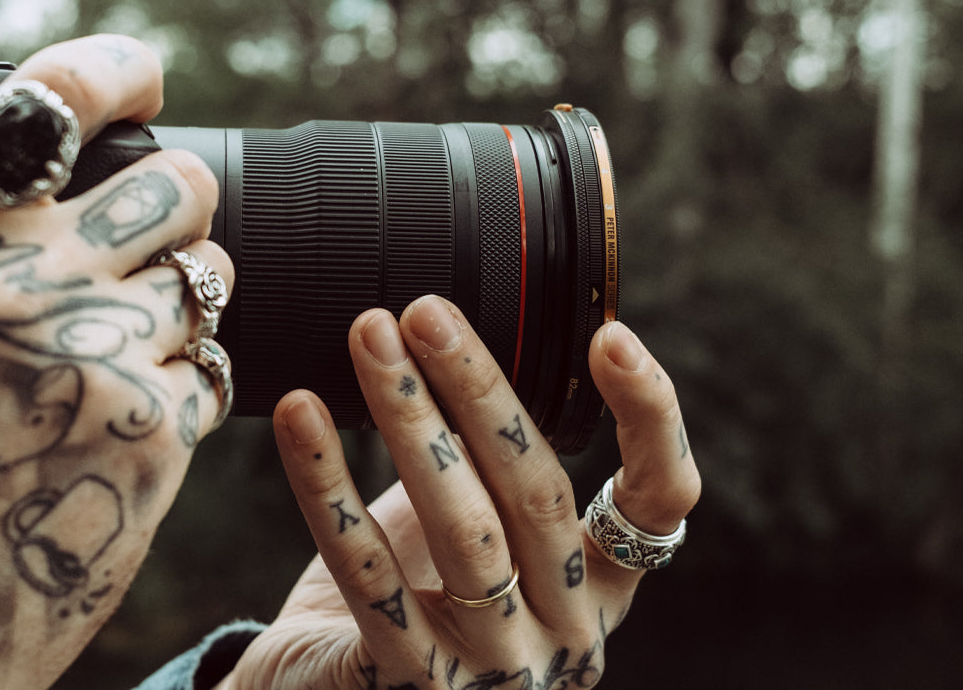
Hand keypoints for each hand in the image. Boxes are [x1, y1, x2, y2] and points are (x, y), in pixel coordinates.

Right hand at [0, 35, 233, 688]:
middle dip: (163, 205)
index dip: (117, 69)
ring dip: (176, 298)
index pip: (61, 94)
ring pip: (211, 277)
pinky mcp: (155, 439)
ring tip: (114, 344)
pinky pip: (214, 372)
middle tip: (128, 245)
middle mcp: (31, 279)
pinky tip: (116, 419)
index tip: (138, 79)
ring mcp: (105, 358)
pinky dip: (179, 388)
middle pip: (179, 182)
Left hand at [223, 296, 698, 688]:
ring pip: (465, 528)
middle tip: (426, 310)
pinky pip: (369, 572)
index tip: (610, 335)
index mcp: (600, 587)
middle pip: (538, 493)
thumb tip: (460, 331)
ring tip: (369, 336)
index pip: (662, 499)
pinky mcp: (412, 686)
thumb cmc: (412, 600)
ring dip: (410, 418)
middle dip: (481, 388)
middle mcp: (568, 634)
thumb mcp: (472, 527)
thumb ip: (487, 460)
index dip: (651, 417)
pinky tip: (299, 412)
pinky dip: (328, 483)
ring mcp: (496, 670)